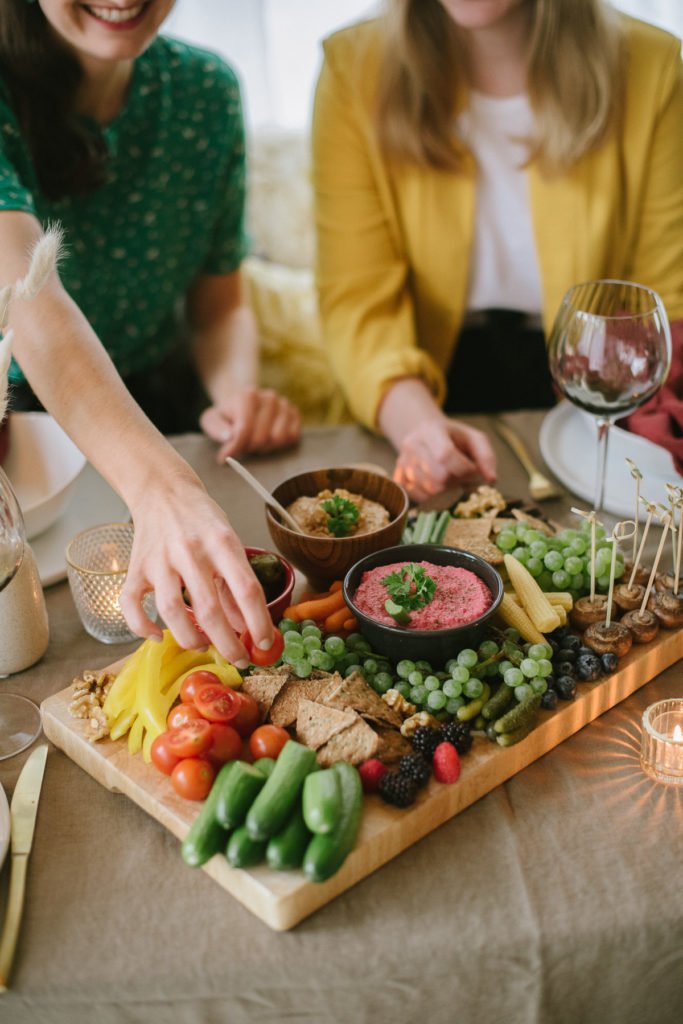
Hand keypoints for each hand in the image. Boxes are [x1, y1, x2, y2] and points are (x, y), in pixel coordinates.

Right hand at [118, 472, 274, 665]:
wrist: (163, 491)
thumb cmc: (202, 520)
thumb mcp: (230, 543)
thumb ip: (236, 585)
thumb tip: (247, 627)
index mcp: (222, 543)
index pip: (247, 590)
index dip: (259, 623)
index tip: (265, 645)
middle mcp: (190, 551)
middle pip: (210, 609)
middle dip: (228, 643)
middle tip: (238, 659)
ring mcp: (160, 561)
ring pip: (172, 611)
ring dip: (190, 638)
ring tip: (203, 646)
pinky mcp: (136, 568)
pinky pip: (131, 604)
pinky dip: (142, 627)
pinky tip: (158, 636)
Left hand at [200, 387, 300, 461]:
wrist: (244, 404)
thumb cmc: (227, 416)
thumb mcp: (212, 419)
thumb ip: (216, 428)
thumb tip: (228, 437)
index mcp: (248, 395)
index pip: (244, 430)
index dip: (235, 448)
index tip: (224, 457)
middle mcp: (269, 397)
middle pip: (262, 438)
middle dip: (248, 449)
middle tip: (241, 448)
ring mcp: (284, 404)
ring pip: (278, 439)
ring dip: (264, 448)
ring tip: (253, 443)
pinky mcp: (294, 413)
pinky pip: (292, 437)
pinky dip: (279, 444)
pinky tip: (267, 440)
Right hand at [393, 417, 496, 502]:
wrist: (424, 434)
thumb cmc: (453, 438)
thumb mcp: (474, 438)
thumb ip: (486, 457)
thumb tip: (491, 480)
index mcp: (431, 429)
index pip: (445, 455)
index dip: (464, 469)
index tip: (472, 471)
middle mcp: (412, 444)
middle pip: (438, 477)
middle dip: (457, 482)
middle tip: (463, 477)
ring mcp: (403, 462)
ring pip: (429, 490)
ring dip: (447, 491)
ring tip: (452, 480)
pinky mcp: (399, 477)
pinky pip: (419, 497)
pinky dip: (434, 497)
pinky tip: (439, 487)